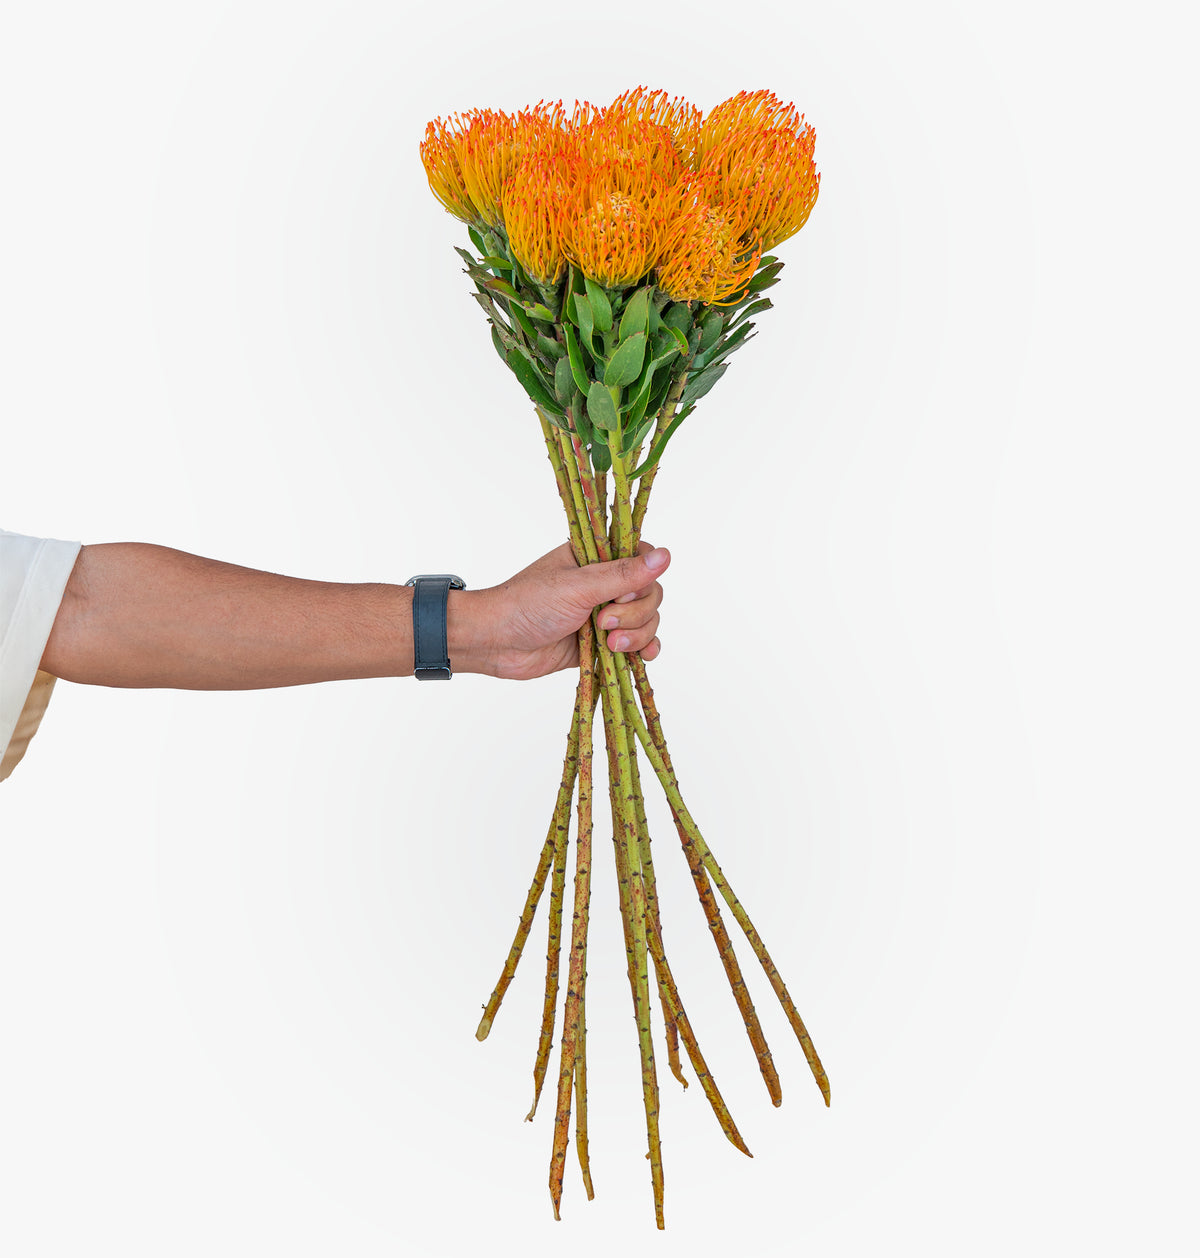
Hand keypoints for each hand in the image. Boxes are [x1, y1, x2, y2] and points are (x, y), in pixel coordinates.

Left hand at [457, 541, 669, 680]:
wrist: (499, 643)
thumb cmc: (529, 604)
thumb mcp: (578, 586)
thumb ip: (623, 575)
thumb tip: (666, 556)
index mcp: (596, 557)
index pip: (642, 557)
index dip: (643, 578)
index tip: (623, 593)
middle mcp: (604, 582)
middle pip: (651, 593)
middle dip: (636, 613)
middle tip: (604, 622)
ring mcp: (606, 613)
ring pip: (648, 620)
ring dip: (637, 635)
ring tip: (609, 644)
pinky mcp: (604, 642)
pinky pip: (640, 643)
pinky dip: (644, 649)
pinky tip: (640, 656)